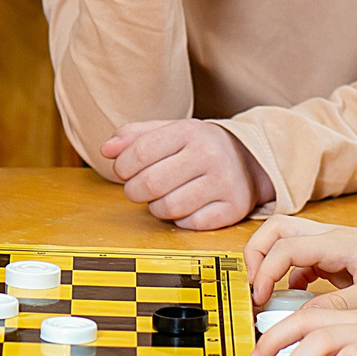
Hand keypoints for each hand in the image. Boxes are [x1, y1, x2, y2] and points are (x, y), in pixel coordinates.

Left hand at [100, 119, 275, 229]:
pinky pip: (189, 224)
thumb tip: (106, 150)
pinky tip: (183, 207)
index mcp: (189, 131)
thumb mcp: (169, 130)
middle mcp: (209, 155)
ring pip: (168, 208)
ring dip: (155, 207)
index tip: (123, 172)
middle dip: (134, 190)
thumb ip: (134, 136)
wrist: (249, 160)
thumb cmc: (199, 146)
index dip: (122, 167)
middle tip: (137, 188)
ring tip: (160, 197)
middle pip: (150, 183)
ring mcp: (223, 183)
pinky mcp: (232, 209)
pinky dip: (179, 220)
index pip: (139, 153)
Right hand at [242, 215, 356, 309]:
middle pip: (275, 230)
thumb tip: (304, 316)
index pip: (284, 247)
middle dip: (256, 255)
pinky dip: (289, 274)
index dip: (264, 272)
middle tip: (255, 288)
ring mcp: (332, 246)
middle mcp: (329, 238)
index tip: (260, 300)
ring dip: (270, 262)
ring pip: (285, 240)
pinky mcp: (337, 258)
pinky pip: (302, 259)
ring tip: (267, 294)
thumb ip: (341, 305)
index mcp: (337, 242)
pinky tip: (296, 298)